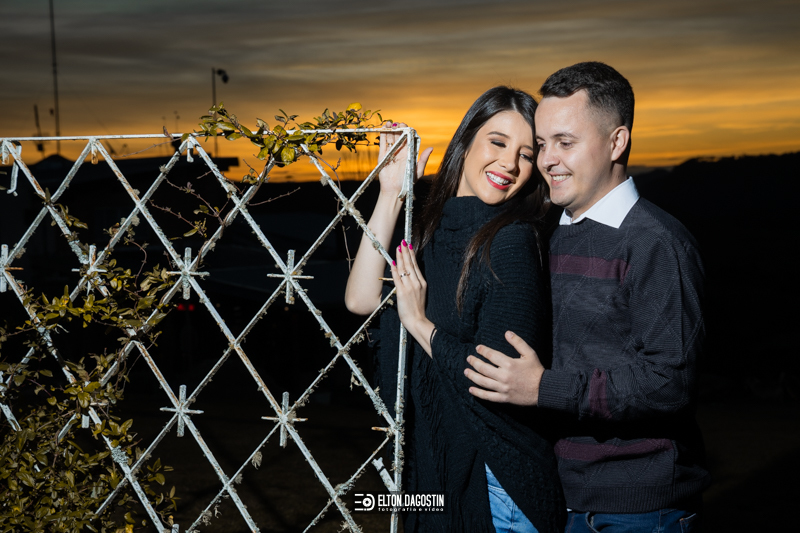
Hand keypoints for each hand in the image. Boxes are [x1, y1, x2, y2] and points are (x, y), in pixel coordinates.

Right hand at [378, 121, 432, 196]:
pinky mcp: (382, 156)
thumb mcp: (418, 171)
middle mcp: (400, 151)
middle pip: (399, 136)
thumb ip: (423, 159)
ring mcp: (391, 153)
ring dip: (390, 130)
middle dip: (398, 128)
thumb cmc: (408, 182)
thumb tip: (431, 148)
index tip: (406, 126)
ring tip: (389, 123)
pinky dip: (382, 136)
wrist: (395, 190)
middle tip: (398, 124)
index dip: (407, 131)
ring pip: (390, 138)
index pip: (408, 138)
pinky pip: (382, 144)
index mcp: (409, 153)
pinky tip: (383, 129)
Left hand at [390, 239, 433, 354]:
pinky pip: (398, 278)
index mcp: (422, 283)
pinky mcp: (403, 292)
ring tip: (399, 247)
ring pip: (405, 268)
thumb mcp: (420, 295)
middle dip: (406, 252)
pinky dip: (395, 269)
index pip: (416, 266)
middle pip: (411, 264)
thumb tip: (408, 277)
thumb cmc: (417, 310)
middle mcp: (417, 283)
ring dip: (401, 257)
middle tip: (403, 242)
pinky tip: (393, 262)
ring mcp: (410, 287)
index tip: (409, 247)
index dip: (412, 256)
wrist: (418, 321)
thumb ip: (415, 286)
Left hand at [464, 331, 543, 405]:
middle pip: (484, 368)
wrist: (543, 390)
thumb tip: (507, 332)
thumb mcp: (530, 353)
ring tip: (466, 372)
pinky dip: (478, 393)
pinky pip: (488, 396)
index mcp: (509, 364)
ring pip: (483, 382)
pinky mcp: (504, 398)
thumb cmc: (536, 370)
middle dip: (474, 362)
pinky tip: (471, 389)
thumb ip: (518, 342)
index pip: (491, 355)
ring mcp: (503, 388)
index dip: (483, 351)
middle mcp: (504, 376)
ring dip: (473, 376)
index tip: (477, 348)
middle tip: (469, 358)